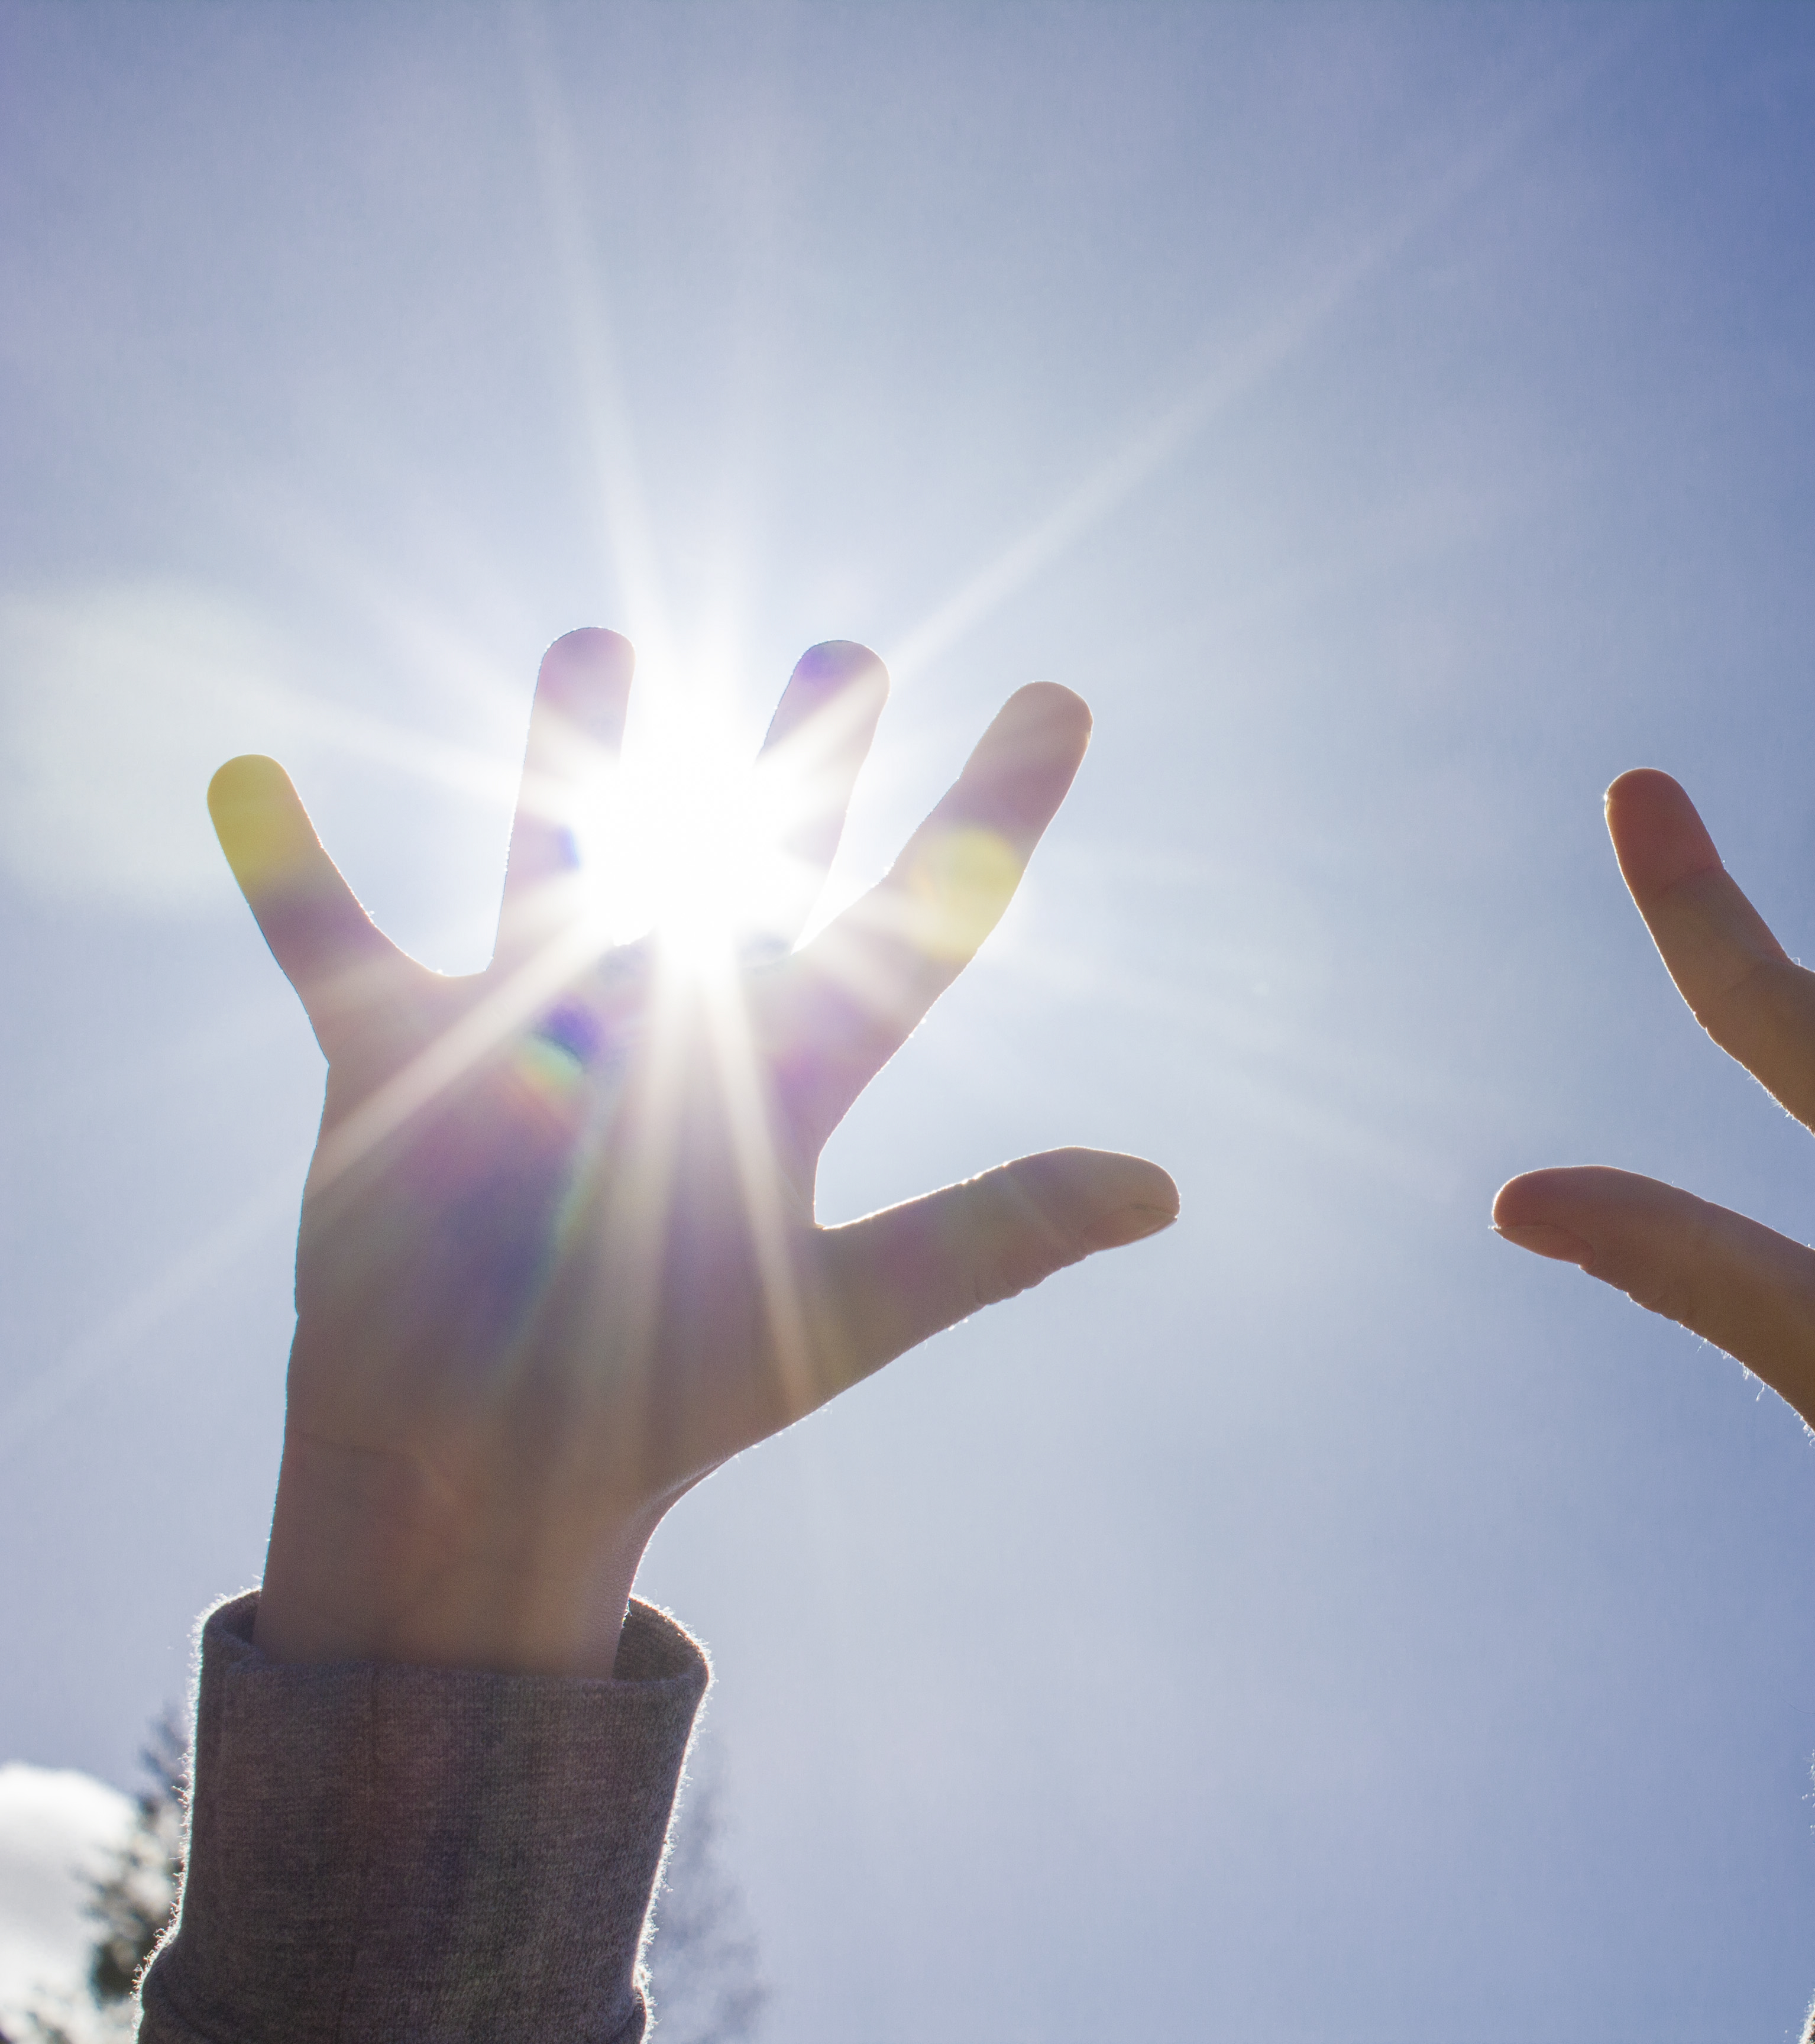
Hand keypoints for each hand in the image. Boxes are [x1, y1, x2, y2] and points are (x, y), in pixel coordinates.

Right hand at [212, 629, 1176, 1676]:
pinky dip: (288, 875)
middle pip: (751, 862)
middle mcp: (673, 1030)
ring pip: (558, 863)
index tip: (1059, 700)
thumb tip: (1163, 1189)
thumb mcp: (845, 1310)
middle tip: (845, 659)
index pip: (919, 920)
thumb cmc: (673, 1398)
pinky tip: (247, 776)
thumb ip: (991, 1238)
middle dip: (802, 763)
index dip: (991, 812)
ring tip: (600, 650)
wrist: (494, 1477)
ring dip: (562, 762)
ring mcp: (532, 1033)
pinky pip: (332, 948)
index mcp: (789, 1078)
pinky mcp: (394, 1068)